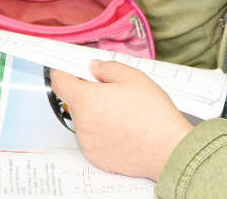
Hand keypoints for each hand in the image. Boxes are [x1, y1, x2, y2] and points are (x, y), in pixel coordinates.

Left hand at [50, 61, 192, 180]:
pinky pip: (94, 139)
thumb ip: (108, 68)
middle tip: (114, 91)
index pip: (60, 81)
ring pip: (86, 120)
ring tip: (124, 114)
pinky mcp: (96, 157)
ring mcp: (88, 143)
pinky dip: (104, 133)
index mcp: (86, 99)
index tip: (68, 68)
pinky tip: (124, 130)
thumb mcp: (134, 77)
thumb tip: (95, 68)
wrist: (167, 149)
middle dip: (90, 93)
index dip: (63, 71)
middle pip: (76, 102)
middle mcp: (82, 123)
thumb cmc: (153, 114)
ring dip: (97, 114)